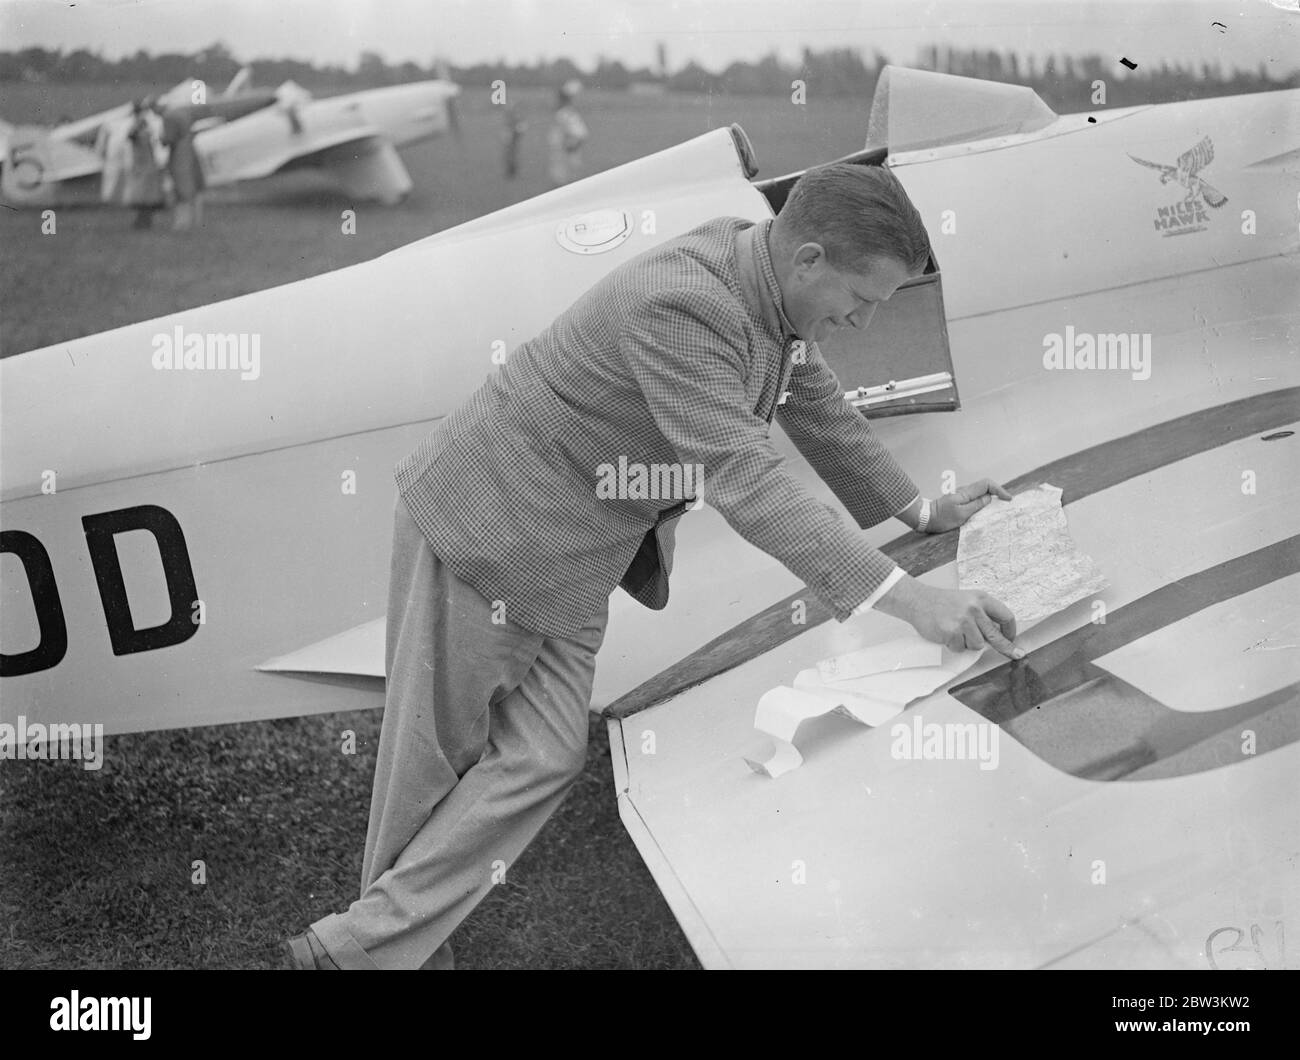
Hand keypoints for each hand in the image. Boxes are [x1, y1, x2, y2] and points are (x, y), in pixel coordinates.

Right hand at [876, 576, 1022, 658]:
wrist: (918, 600)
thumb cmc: (942, 602)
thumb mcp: (966, 600)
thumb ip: (981, 614)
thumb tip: (995, 636)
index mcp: (981, 598)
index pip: (1005, 616)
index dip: (1010, 630)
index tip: (1011, 638)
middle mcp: (974, 609)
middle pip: (995, 635)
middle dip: (1007, 648)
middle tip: (1017, 655)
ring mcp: (963, 621)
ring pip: (977, 645)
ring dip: (967, 643)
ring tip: (955, 632)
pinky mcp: (951, 632)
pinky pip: (960, 648)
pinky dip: (954, 645)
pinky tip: (946, 634)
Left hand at [929, 479, 1012, 532]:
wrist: (926, 518)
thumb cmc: (941, 518)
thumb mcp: (962, 514)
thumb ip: (976, 505)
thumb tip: (989, 498)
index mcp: (966, 493)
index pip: (987, 484)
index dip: (999, 490)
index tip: (1008, 499)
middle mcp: (965, 491)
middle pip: (986, 487)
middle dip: (998, 493)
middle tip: (1007, 503)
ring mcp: (962, 496)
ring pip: (981, 493)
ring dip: (992, 498)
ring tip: (1000, 507)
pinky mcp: (960, 501)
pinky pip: (975, 499)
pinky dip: (984, 502)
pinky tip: (987, 510)